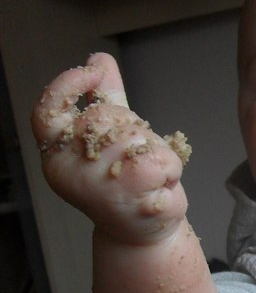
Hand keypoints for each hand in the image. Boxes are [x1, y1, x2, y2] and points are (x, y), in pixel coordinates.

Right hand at [31, 53, 189, 245]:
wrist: (144, 233)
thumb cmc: (126, 184)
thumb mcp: (111, 137)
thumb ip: (103, 97)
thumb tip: (97, 58)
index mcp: (57, 154)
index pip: (47, 112)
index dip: (67, 85)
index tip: (91, 71)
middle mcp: (70, 169)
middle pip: (108, 117)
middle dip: (133, 130)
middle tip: (134, 161)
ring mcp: (99, 183)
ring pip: (139, 136)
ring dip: (154, 151)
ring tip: (147, 177)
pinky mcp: (133, 193)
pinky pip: (163, 156)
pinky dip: (171, 167)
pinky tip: (160, 186)